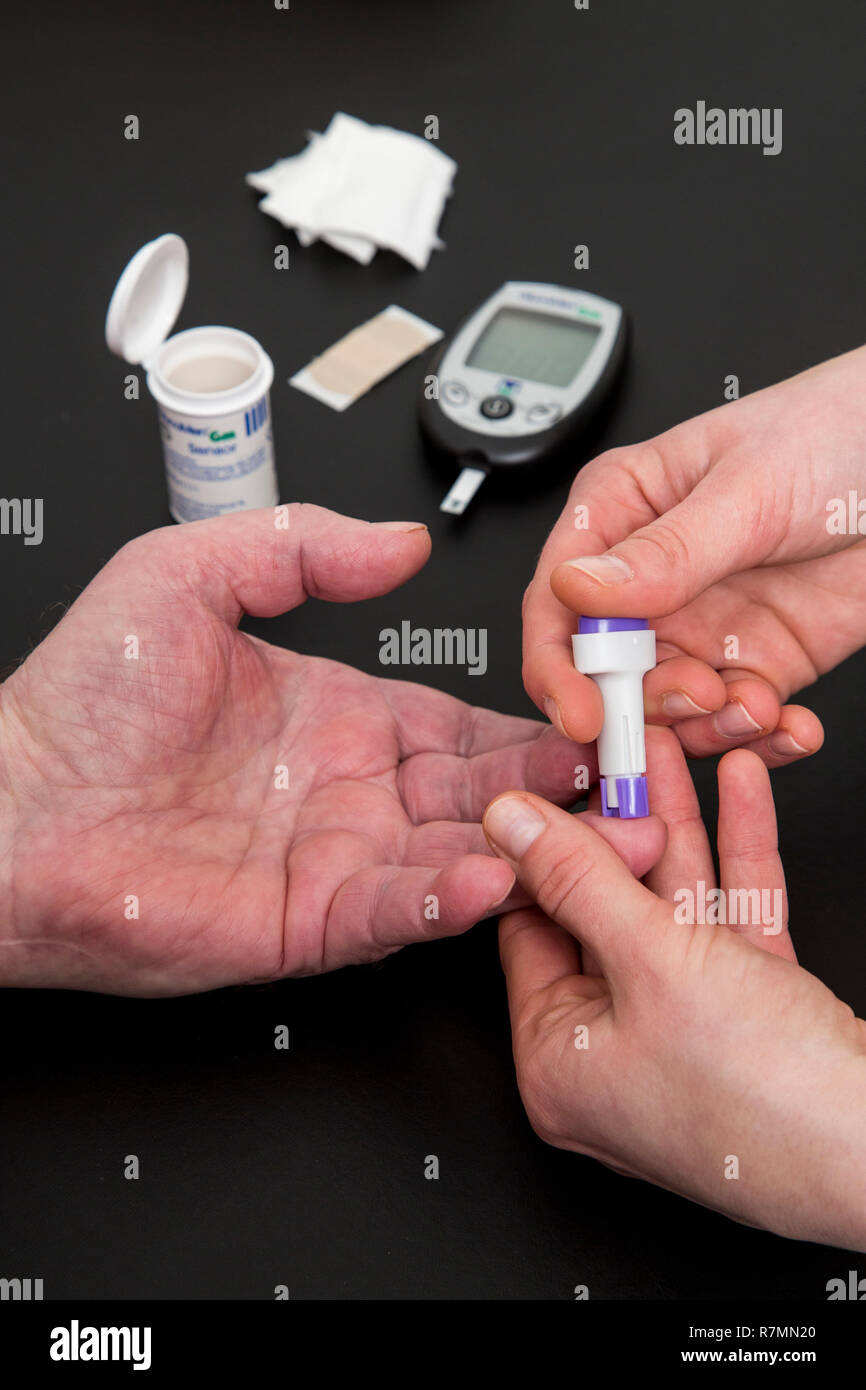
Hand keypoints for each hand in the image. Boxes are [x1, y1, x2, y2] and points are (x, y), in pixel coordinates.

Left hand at [0, 505, 591, 995]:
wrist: (11, 803)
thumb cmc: (85, 694)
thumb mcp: (190, 574)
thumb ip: (304, 549)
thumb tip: (403, 542)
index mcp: (340, 713)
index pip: (463, 718)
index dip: (531, 717)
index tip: (595, 710)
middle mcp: (351, 789)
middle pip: (485, 791)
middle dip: (561, 789)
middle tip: (632, 780)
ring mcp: (335, 859)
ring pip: (460, 856)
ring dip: (533, 850)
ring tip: (601, 838)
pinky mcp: (306, 924)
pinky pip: (395, 913)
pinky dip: (447, 900)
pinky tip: (493, 876)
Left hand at [484, 729, 865, 1248]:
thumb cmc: (765, 1097)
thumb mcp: (652, 963)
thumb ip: (578, 880)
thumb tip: (509, 824)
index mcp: (559, 1065)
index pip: (531, 929)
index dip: (546, 849)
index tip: (558, 783)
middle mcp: (614, 1058)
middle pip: (605, 913)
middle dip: (625, 823)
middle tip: (624, 752)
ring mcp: (684, 1040)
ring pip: (672, 910)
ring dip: (680, 826)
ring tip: (674, 750)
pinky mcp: (749, 1022)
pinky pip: (729, 925)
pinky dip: (736, 859)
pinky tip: (740, 792)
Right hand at [523, 345, 865, 762]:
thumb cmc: (837, 430)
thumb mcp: (747, 488)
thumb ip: (666, 551)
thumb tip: (579, 588)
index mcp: (623, 513)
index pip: (559, 600)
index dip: (559, 665)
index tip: (583, 711)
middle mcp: (654, 577)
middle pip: (607, 669)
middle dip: (643, 702)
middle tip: (694, 698)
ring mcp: (706, 622)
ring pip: (669, 706)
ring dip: (707, 724)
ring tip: (753, 705)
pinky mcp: (760, 659)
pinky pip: (737, 717)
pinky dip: (759, 735)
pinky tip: (787, 722)